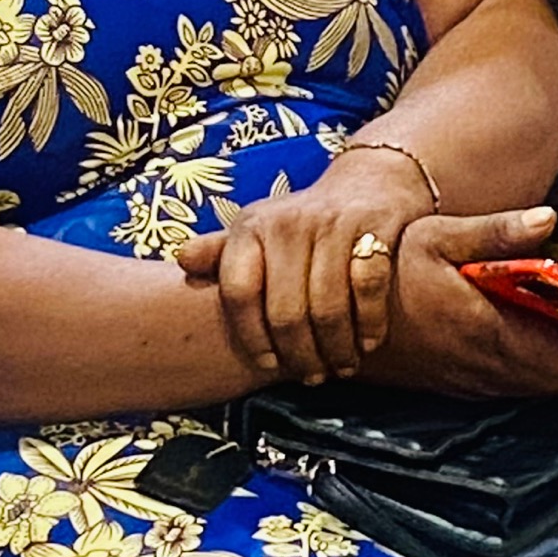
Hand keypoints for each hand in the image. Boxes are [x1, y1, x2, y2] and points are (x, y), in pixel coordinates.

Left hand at [177, 151, 435, 383]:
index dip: (251, 337)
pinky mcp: (375, 228)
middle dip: (300, 354)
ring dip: (337, 347)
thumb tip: (182, 262)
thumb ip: (221, 251)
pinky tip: (370, 342)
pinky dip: (370, 322)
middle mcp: (288, 224)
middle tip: (313, 376)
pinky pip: (369, 288)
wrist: (371, 179)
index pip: (239, 293)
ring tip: (341, 366)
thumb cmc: (305, 220)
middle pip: (286, 310)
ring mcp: (333, 225)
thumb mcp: (260, 229)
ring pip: (329, 306)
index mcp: (252, 228)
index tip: (267, 364)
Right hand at [363, 208, 557, 397]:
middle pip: (556, 379)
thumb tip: (550, 218)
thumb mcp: (437, 236)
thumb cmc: (379, 269)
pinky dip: (539, 377)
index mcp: (485, 331)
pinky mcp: (451, 385)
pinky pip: (510, 390)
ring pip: (534, 389)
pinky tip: (548, 357)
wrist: (324, 319)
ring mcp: (464, 381)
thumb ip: (497, 232)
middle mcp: (480, 367)